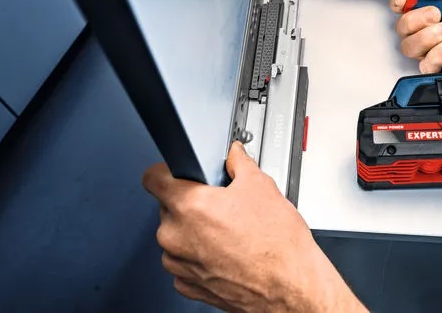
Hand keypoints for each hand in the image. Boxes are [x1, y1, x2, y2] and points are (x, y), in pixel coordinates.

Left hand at [142, 142, 365, 311]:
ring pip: (176, 236)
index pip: (153, 178)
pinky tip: (226, 252)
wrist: (289, 286)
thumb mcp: (261, 186)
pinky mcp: (188, 285)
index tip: (178, 174)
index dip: (167, 171)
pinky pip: (185, 262)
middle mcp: (175, 236)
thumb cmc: (277, 244)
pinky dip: (200, 256)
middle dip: (191, 202)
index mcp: (189, 206)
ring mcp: (179, 264)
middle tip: (221, 204)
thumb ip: (239, 162)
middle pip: (168, 207)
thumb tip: (234, 155)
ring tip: (229, 231)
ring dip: (194, 231)